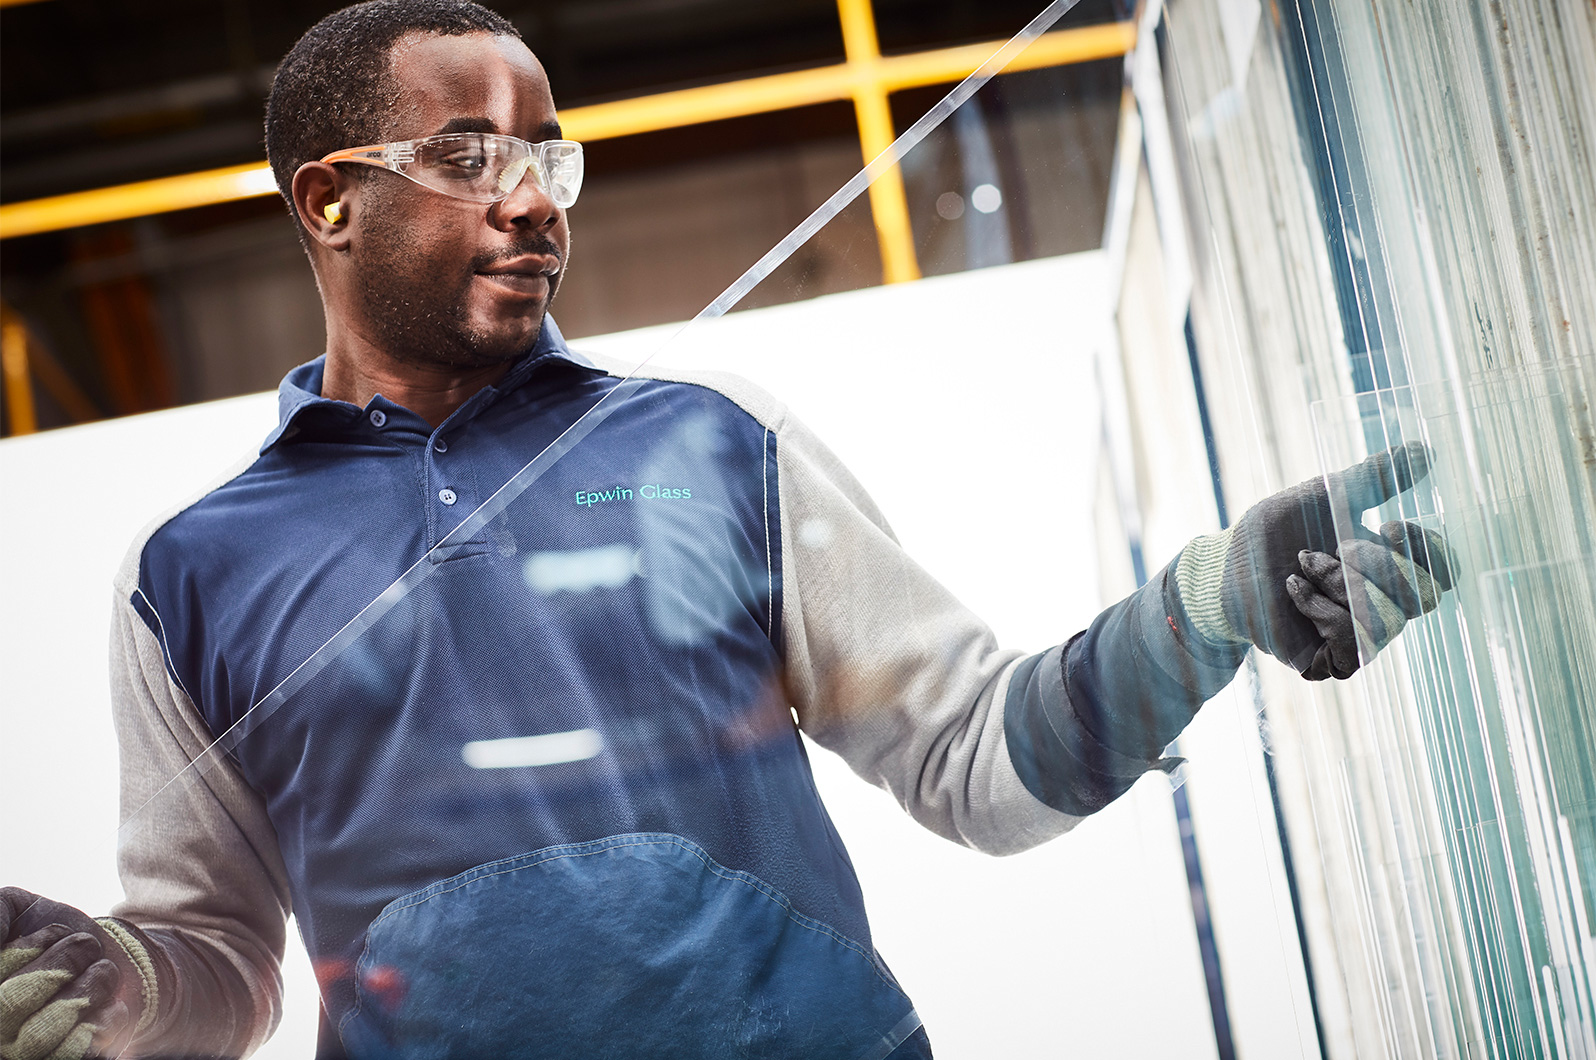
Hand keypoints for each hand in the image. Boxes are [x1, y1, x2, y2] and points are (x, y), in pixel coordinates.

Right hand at [1, 888, 149, 1059]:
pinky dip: (104, 1019)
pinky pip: (77, 1052)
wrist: (109, 959)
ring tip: (103, 971)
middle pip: (10, 1003)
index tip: (57, 933)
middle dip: (62, 964)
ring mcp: (24, 1055)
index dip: (30, 949)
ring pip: (41, 1033)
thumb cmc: (51, 933)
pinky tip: (111, 1004)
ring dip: (88, 988)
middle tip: (87, 946)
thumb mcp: (15, 907)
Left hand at [1174, 442, 1453, 678]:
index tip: (1389, 526)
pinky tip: (1294, 589)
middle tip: (1337, 546)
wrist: (1227, 565)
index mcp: (1393, 570)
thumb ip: (1376, 478)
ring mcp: (1362, 640)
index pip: (1443, 574)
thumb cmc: (1276, 533)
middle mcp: (1385, 608)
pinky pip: (1352, 640)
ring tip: (1304, 565)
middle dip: (1375, 564)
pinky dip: (1320, 607)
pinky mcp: (1333, 662)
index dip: (1429, 552)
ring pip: (1386, 618)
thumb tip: (1426, 450)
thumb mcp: (1329, 496)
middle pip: (1422, 596)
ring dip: (1339, 582)